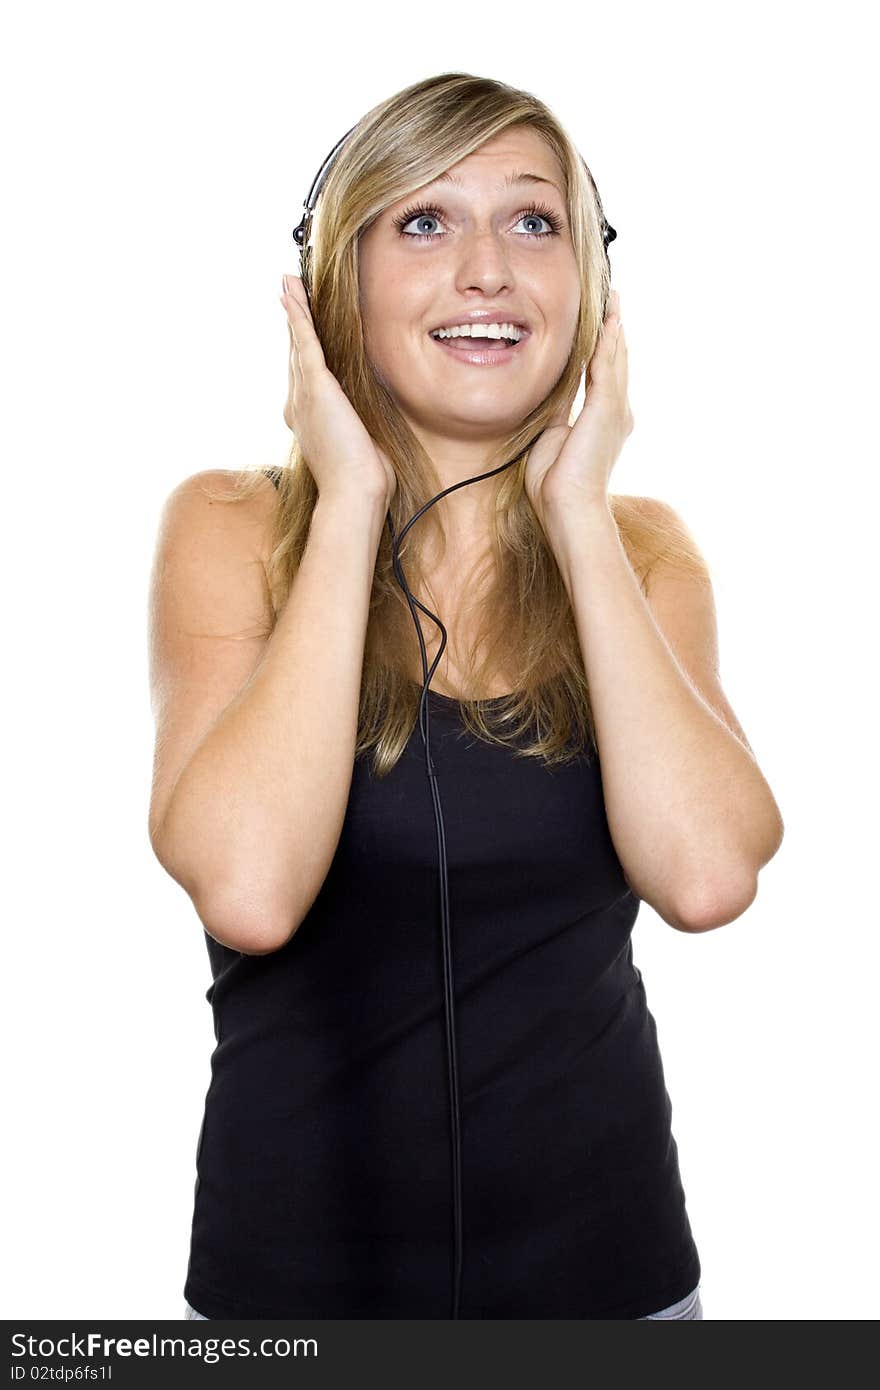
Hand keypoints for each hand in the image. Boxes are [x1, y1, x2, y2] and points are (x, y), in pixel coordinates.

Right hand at [281, 273, 396, 510]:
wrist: (353, 494)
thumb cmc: (363, 479)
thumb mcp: (362, 443)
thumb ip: (360, 424)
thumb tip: (372, 418)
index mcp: (309, 418)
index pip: (306, 374)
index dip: (302, 346)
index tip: (301, 326)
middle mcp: (299, 405)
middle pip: (296, 353)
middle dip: (294, 321)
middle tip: (288, 291)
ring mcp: (304, 396)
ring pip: (297, 343)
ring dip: (293, 310)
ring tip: (288, 283)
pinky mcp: (315, 390)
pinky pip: (305, 345)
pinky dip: (298, 319)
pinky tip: (293, 297)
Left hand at [523, 290, 633, 533]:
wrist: (569, 508)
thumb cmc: (556, 487)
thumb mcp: (551, 438)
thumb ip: (555, 412)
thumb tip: (548, 394)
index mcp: (604, 422)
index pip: (603, 375)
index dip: (602, 349)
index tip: (599, 326)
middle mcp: (617, 413)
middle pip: (616, 361)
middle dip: (613, 330)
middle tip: (613, 300)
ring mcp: (615, 410)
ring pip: (616, 358)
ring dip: (614, 327)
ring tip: (613, 299)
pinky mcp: (607, 409)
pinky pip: (608, 366)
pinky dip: (608, 341)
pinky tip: (608, 319)